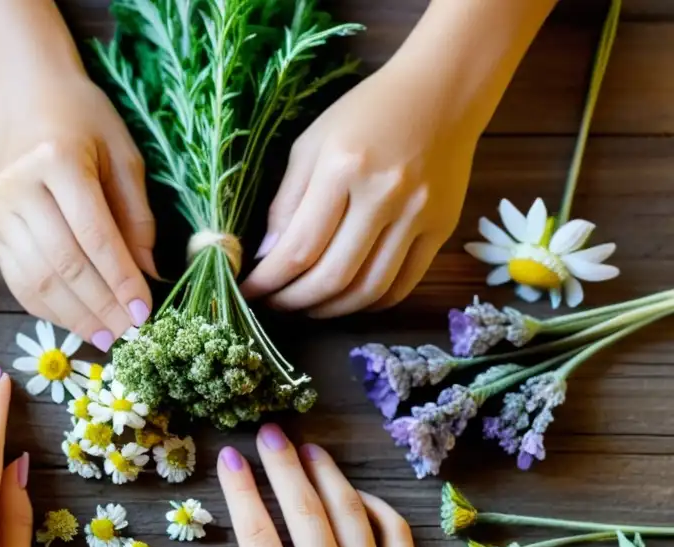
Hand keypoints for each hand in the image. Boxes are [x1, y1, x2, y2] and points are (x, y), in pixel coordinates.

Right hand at [0, 63, 155, 351]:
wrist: (21, 97)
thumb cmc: (82, 120)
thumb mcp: (123, 154)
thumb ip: (137, 215)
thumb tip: (148, 274)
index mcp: (57, 159)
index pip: (94, 235)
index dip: (120, 279)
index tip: (144, 312)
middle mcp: (19, 187)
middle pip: (63, 264)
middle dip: (100, 305)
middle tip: (129, 334)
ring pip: (37, 280)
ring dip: (75, 316)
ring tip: (107, 337)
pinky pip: (19, 281)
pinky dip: (50, 309)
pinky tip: (77, 322)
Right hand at [205, 425, 452, 546]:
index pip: (257, 536)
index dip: (241, 490)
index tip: (230, 458)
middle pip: (303, 511)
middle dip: (282, 465)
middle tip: (269, 434)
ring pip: (349, 514)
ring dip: (327, 474)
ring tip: (309, 449)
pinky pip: (395, 535)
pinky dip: (376, 506)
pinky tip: (357, 492)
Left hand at [240, 59, 475, 316]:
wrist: (443, 91)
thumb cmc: (367, 113)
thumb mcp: (311, 143)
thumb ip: (286, 202)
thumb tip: (268, 257)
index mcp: (343, 167)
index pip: (298, 247)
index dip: (268, 281)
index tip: (249, 293)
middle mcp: (384, 195)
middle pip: (332, 276)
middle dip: (294, 302)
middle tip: (274, 305)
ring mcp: (418, 215)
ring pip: (368, 290)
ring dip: (331, 310)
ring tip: (307, 307)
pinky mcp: (442, 228)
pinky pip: (403, 284)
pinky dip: (371, 302)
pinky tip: (348, 298)